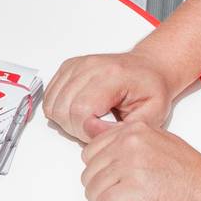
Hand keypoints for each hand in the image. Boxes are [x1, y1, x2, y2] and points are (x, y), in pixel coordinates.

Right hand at [43, 50, 178, 140]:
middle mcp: (90, 66)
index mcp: (112, 75)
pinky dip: (60, 110)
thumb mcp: (151, 114)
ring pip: (52, 104)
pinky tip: (80, 111)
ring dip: (67, 121)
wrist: (150, 67)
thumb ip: (123, 129)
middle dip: (77, 129)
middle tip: (98, 128)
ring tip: (90, 120)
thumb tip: (95, 135)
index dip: (88, 130)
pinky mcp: (68, 68)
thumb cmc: (151, 89)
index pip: (80, 110)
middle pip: (63, 109)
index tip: (106, 132)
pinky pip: (49, 96)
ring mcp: (76, 66)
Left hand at [78, 119, 200, 200]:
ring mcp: (131, 165)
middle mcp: (129, 143)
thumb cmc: (191, 176)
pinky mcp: (134, 189)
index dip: (103, 172)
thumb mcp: (158, 144)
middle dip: (105, 190)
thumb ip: (129, 145)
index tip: (120, 182)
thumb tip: (102, 154)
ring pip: (93, 192)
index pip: (91, 151)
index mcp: (133, 130)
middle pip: (89, 173)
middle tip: (127, 198)